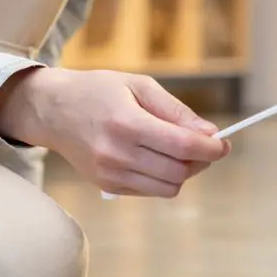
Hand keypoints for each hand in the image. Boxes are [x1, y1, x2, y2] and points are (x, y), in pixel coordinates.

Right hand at [0, 68, 229, 197]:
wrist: (52, 110)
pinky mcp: (107, 185)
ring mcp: (110, 174)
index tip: (224, 144)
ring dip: (184, 172)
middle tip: (205, 145)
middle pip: (179, 171)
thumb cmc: (99, 91)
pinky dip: (163, 178)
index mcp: (126, 123)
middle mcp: (116, 153)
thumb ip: (176, 111)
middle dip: (201, 160)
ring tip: (179, 151)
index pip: (182, 146)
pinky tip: (155, 158)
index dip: (211, 148)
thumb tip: (210, 133)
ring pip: (168, 187)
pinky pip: (151, 191)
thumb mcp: (140, 86)